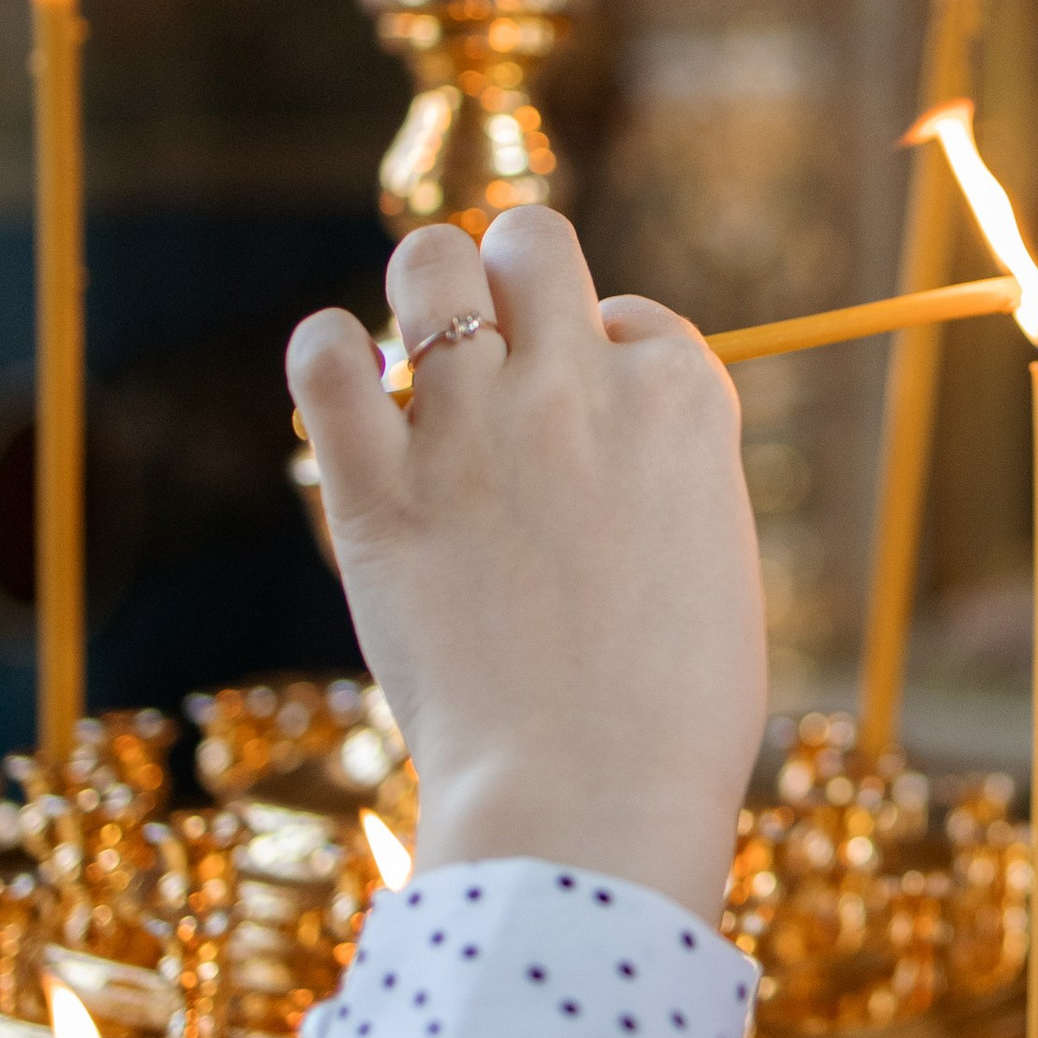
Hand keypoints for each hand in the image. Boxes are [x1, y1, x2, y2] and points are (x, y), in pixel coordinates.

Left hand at [285, 210, 765, 921]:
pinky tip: (341, 388)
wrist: (591, 795)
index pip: (631, 314)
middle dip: (512, 281)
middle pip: (531, 243)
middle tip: (497, 358)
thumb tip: (606, 439)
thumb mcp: (714, 557)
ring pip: (428, 264)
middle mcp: (580, 383)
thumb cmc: (673, 710)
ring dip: (421, 296)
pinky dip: (324, 356)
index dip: (602, 360)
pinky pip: (323, 358)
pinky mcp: (379, 487)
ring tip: (418, 357)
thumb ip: (667, 473)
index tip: (588, 426)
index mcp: (683, 397)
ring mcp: (476, 426)